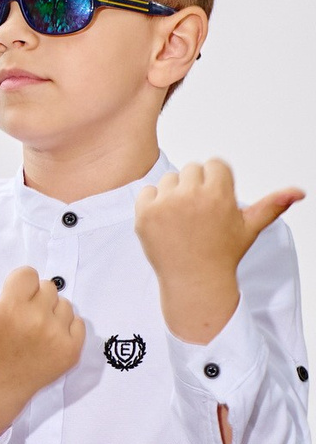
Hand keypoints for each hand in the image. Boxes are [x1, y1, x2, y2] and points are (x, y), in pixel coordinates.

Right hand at [0, 266, 85, 443]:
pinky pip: (78, 322)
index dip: (20, 284)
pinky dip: (67, 327)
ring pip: (64, 303)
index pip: (28, 274)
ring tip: (36, 328)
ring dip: (52, 312)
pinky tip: (50, 338)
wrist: (0, 384)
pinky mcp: (72, 349)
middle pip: (48, 287)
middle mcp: (35, 319)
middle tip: (23, 316)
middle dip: (36, 297)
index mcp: (11, 309)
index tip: (14, 297)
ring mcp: (56, 335)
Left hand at [135, 159, 302, 343]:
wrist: (194, 279)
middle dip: (196, 186)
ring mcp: (165, 204)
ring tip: (183, 218)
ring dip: (174, 192)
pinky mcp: (144, 214)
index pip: (214, 164)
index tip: (215, 200)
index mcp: (219, 194)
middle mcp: (191, 195)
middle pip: (192, 169)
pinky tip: (166, 221)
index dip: (216, 181)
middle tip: (199, 212)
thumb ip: (273, 205)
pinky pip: (147, 191)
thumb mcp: (250, 227)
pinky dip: (154, 202)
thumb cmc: (223, 253)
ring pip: (169, 179)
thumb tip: (298, 192)